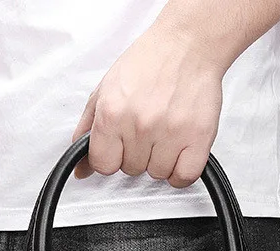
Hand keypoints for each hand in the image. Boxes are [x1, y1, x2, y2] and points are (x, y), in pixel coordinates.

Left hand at [71, 23, 224, 187]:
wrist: (187, 43)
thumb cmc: (148, 63)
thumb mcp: (105, 91)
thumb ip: (88, 131)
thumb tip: (81, 169)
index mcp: (112, 112)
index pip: (103, 165)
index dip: (111, 157)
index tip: (119, 146)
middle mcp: (140, 124)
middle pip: (131, 170)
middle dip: (137, 153)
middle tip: (147, 128)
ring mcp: (170, 132)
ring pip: (157, 174)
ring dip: (161, 160)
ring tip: (165, 132)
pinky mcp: (198, 138)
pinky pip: (184, 177)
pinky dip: (181, 171)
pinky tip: (180, 152)